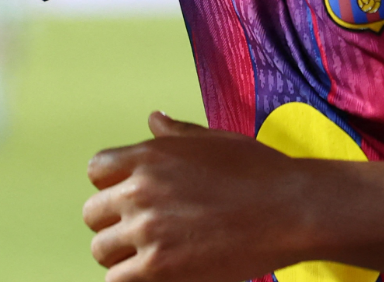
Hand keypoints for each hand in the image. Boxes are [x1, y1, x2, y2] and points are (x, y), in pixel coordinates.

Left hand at [83, 111, 309, 281]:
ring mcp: (147, 229)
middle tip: (142, 234)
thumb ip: (175, 134)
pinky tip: (156, 275)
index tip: (131, 199)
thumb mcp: (213, 141)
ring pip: (102, 251)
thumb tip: (154, 118)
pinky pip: (117, 280)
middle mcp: (140, 189)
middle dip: (113, 223)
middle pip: (93, 214)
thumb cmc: (259, 171)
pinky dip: (131, 279)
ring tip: (149, 257)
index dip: (111, 186)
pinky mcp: (159, 267)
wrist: (290, 209)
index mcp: (149, 155)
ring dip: (121, 255)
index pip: (97, 171)